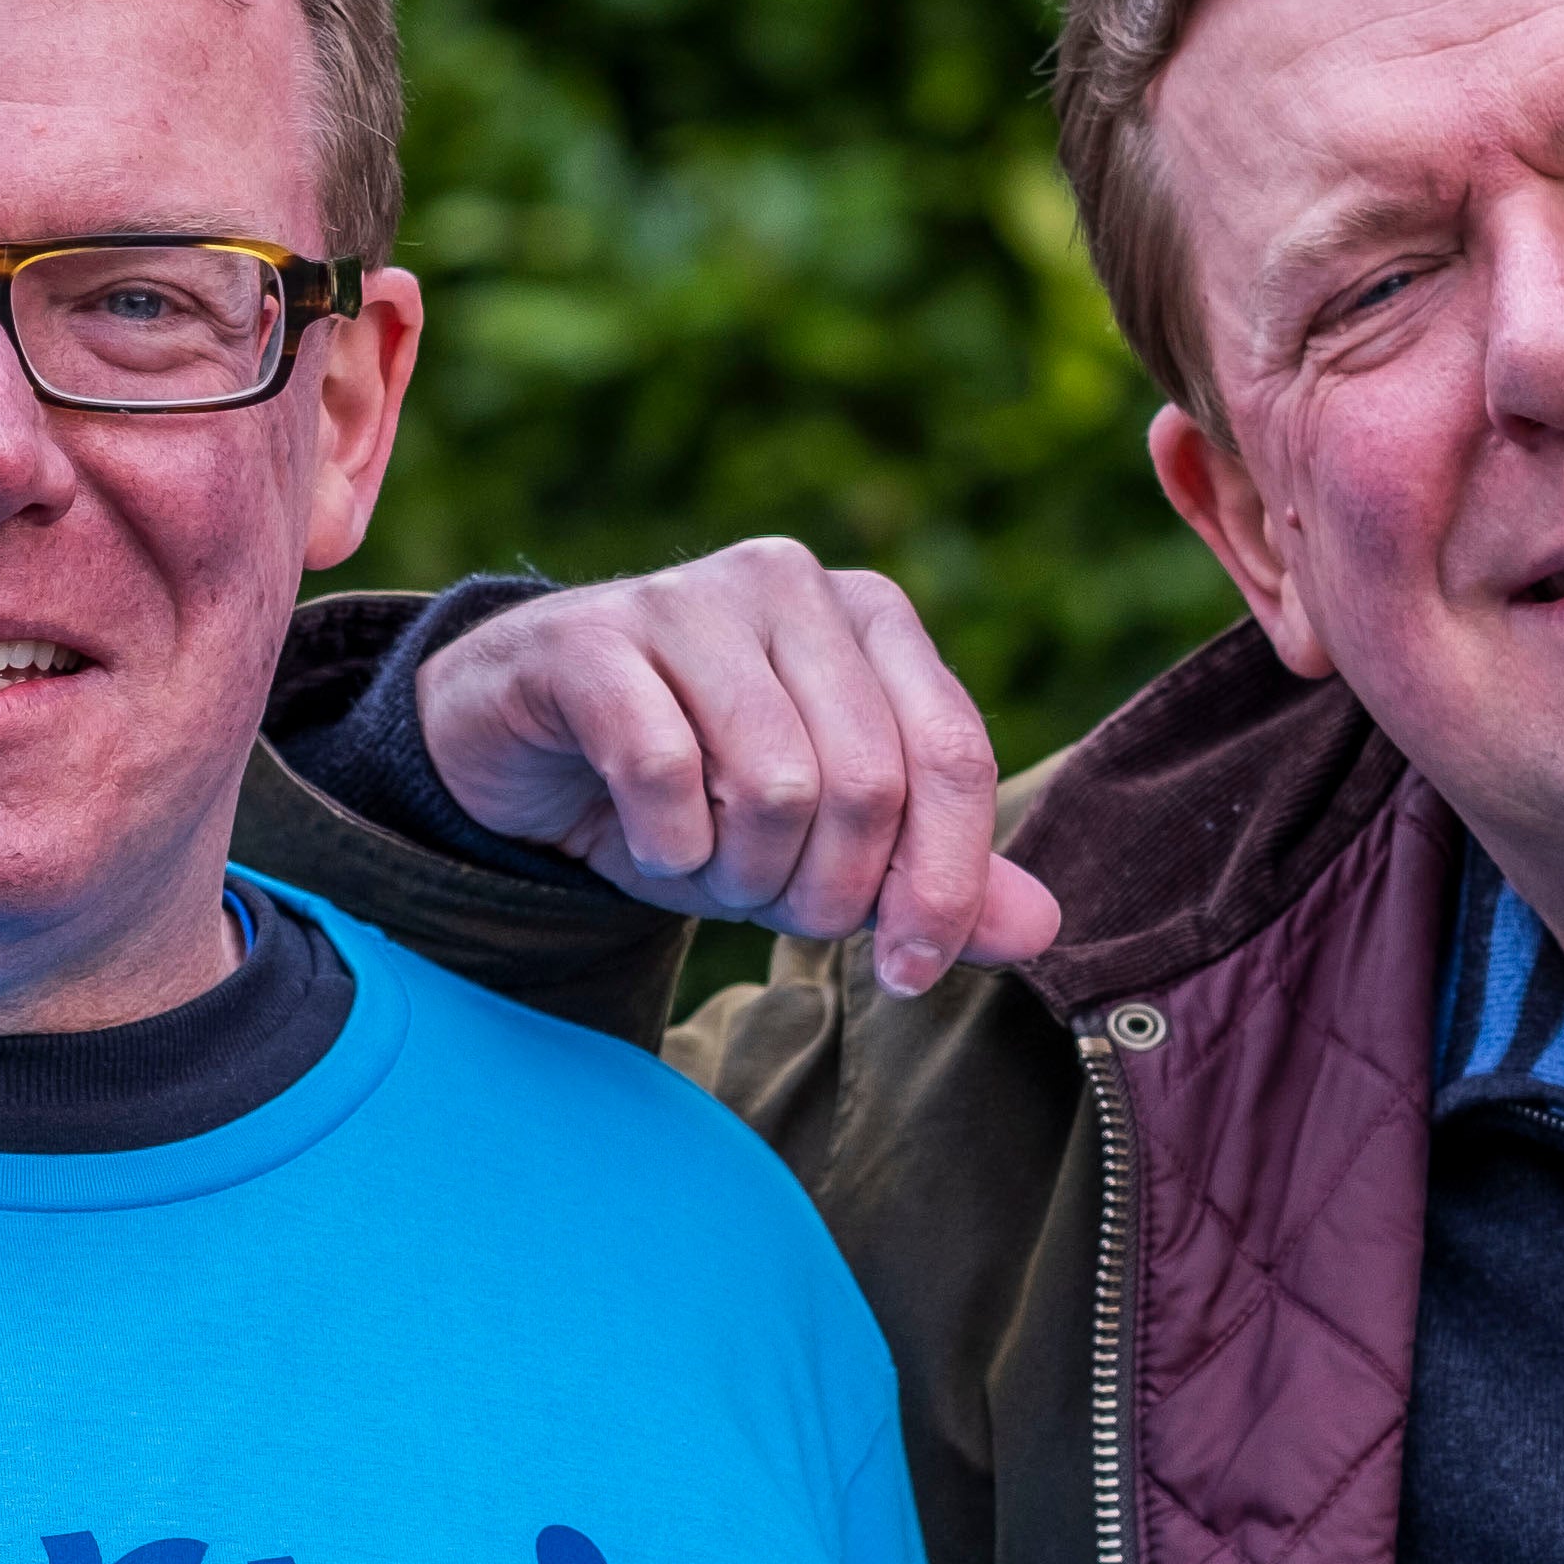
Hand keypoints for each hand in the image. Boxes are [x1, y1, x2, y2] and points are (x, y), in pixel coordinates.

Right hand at [411, 536, 1063, 996]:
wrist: (521, 747)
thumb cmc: (693, 789)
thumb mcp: (822, 845)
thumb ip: (932, 877)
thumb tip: (1042, 928)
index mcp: (874, 618)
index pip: (954, 756)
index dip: (942, 887)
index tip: (909, 976)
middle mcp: (793, 587)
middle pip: (867, 784)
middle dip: (825, 892)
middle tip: (772, 910)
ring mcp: (689, 599)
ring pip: (773, 783)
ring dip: (739, 874)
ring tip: (707, 866)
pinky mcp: (592, 638)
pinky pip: (663, 772)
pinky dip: (664, 846)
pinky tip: (645, 841)